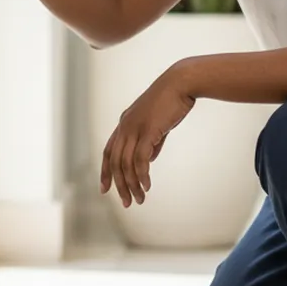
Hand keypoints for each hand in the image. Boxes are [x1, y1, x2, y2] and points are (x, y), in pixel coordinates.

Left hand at [100, 70, 196, 206]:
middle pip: (115, 162)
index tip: (105, 189)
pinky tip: (147, 186)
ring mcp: (134, 128)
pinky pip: (140, 159)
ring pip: (126, 164)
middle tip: (128, 203)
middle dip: (119, 185)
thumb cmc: (172, 101)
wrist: (181, 82)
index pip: (108, 151)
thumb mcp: (157, 123)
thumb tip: (148, 160)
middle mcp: (125, 126)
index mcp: (124, 123)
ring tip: (140, 199)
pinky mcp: (148, 130)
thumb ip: (151, 142)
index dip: (105, 171)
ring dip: (132, 184)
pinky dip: (142, 175)